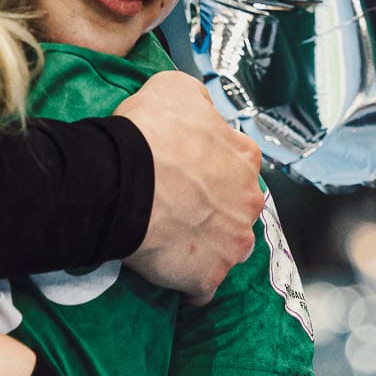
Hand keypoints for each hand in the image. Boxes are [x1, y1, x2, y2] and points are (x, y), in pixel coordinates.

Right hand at [115, 71, 262, 304]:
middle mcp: (249, 201)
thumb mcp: (176, 89)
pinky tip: (170, 274)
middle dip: (214, 210)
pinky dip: (189, 284)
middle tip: (177, 207)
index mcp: (245, 157)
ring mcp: (233, 243)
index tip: (186, 173)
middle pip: (236, 209)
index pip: (236, 164)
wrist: (125, 182)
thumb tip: (198, 109)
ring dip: (207, 247)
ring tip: (173, 243)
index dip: (209, 168)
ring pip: (227, 248)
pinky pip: (202, 287)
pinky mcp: (209, 277)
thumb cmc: (149, 132)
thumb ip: (197, 101)